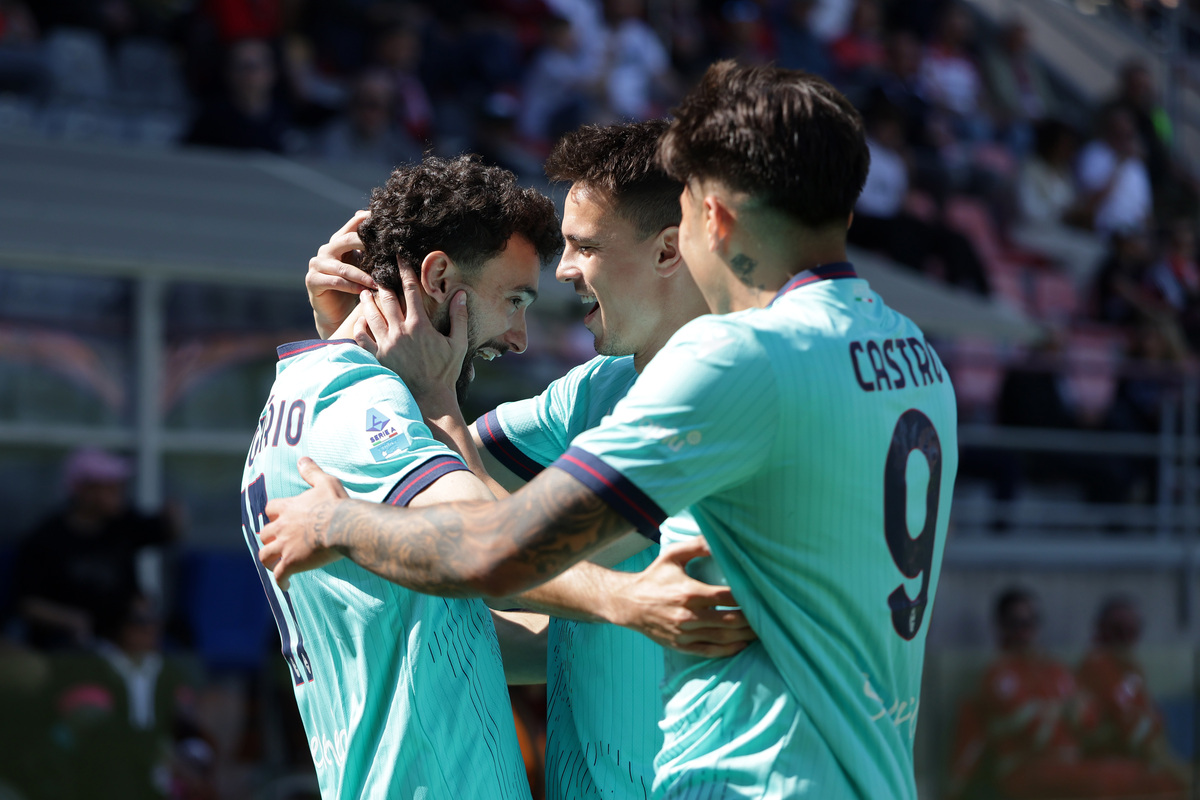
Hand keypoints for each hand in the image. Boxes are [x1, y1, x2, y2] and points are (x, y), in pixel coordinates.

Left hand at [258, 457, 349, 589]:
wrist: (343, 526)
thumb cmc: (336, 504)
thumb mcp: (325, 482)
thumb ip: (312, 472)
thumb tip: (302, 459)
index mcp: (289, 508)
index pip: (271, 510)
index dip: (274, 515)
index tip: (279, 519)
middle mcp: (282, 527)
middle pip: (264, 534)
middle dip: (269, 539)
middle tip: (277, 544)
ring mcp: (285, 546)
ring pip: (265, 556)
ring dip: (269, 560)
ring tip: (275, 565)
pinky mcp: (292, 563)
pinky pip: (280, 576)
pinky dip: (281, 582)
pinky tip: (286, 586)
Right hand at [307, 211, 375, 338]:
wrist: (336, 313)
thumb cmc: (355, 287)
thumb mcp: (365, 267)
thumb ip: (372, 252)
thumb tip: (394, 235)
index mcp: (338, 242)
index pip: (352, 225)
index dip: (365, 219)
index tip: (383, 219)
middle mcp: (326, 250)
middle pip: (346, 240)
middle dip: (365, 244)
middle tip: (385, 250)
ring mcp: (317, 264)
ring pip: (343, 267)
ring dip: (362, 275)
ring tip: (378, 282)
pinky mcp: (312, 280)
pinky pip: (335, 282)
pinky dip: (351, 286)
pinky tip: (364, 291)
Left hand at [354, 267, 467, 411]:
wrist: (429, 399)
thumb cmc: (445, 372)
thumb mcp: (457, 343)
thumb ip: (459, 317)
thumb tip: (461, 293)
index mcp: (420, 325)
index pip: (411, 290)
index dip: (405, 270)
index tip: (399, 257)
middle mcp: (400, 331)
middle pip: (387, 298)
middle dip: (382, 282)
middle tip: (377, 272)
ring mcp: (386, 345)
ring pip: (371, 314)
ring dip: (368, 301)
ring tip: (365, 293)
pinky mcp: (377, 357)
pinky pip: (363, 337)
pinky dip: (360, 326)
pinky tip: (360, 320)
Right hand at [607, 537, 755, 657]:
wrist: (628, 603)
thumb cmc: (653, 577)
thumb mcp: (672, 555)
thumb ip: (697, 546)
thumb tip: (719, 538)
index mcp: (689, 592)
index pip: (727, 597)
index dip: (747, 597)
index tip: (762, 595)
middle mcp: (688, 615)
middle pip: (730, 620)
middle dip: (752, 619)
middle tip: (769, 616)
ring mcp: (685, 633)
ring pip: (723, 638)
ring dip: (745, 635)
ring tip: (762, 631)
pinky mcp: (681, 645)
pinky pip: (709, 651)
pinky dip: (728, 649)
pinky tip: (742, 644)